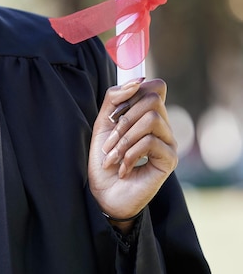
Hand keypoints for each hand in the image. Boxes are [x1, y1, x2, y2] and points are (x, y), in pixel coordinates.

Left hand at [88, 78, 177, 229]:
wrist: (103, 193)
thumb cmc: (104, 158)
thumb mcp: (103, 123)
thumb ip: (115, 98)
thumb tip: (138, 81)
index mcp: (147, 114)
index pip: (155, 87)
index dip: (133, 93)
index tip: (114, 115)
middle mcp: (162, 126)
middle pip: (153, 99)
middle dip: (124, 119)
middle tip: (109, 142)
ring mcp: (168, 142)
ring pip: (152, 119)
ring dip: (124, 139)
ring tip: (113, 157)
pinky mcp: (170, 159)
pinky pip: (151, 141)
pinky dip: (131, 154)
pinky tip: (124, 169)